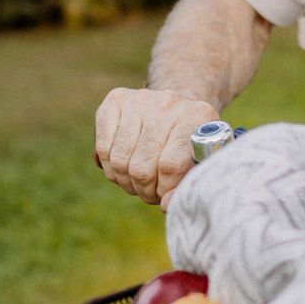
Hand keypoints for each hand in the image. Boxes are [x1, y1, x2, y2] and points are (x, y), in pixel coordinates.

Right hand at [94, 87, 217, 205]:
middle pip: (142, 166)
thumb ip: (188, 184)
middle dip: (144, 189)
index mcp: (198, 116)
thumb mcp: (201, 161)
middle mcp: (168, 103)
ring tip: (137, 182)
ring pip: (119, 159)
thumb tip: (166, 204)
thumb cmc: (190, 144)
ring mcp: (140, 99)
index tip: (165, 194)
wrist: (176, 110)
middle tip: (150, 191)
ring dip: (125, 181)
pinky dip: (109, 166)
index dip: (164, 189)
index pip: (170, 166)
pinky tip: (123, 167)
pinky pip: (103, 147)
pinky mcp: (116, 99)